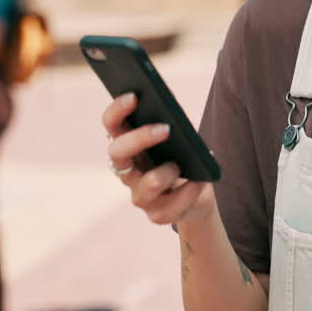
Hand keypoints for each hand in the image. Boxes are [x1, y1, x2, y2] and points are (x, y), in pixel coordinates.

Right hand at [103, 93, 214, 226]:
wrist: (198, 193)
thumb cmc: (184, 157)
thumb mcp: (179, 138)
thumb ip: (171, 124)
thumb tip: (172, 111)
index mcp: (127, 145)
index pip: (111, 124)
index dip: (117, 110)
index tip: (134, 96)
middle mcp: (126, 170)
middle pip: (117, 152)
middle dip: (140, 138)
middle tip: (166, 128)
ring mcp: (139, 195)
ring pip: (147, 184)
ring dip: (168, 172)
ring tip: (182, 166)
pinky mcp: (157, 214)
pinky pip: (171, 206)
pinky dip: (189, 191)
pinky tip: (199, 182)